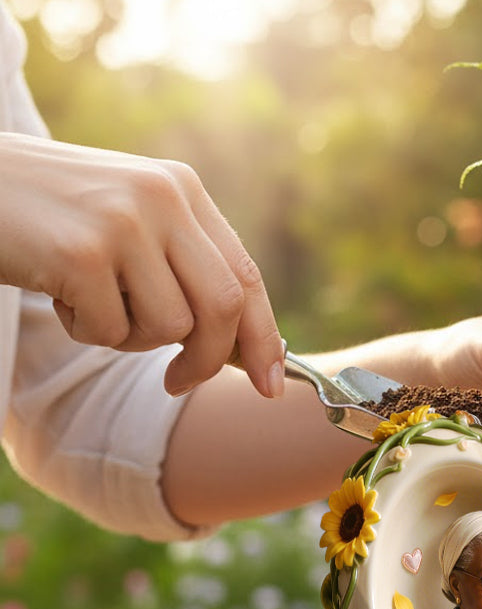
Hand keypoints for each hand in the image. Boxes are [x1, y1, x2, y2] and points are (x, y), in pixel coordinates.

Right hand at [0, 134, 283, 398]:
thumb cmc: (50, 216)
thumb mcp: (131, 225)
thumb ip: (185, 269)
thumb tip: (245, 347)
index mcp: (184, 190)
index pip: (247, 276)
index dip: (263, 338)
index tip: (271, 384)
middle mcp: (164, 198)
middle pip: (224, 308)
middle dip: (210, 361)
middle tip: (179, 383)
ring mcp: (124, 222)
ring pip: (169, 327)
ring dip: (128, 338)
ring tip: (88, 300)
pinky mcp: (83, 253)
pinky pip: (111, 330)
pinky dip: (84, 330)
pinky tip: (55, 289)